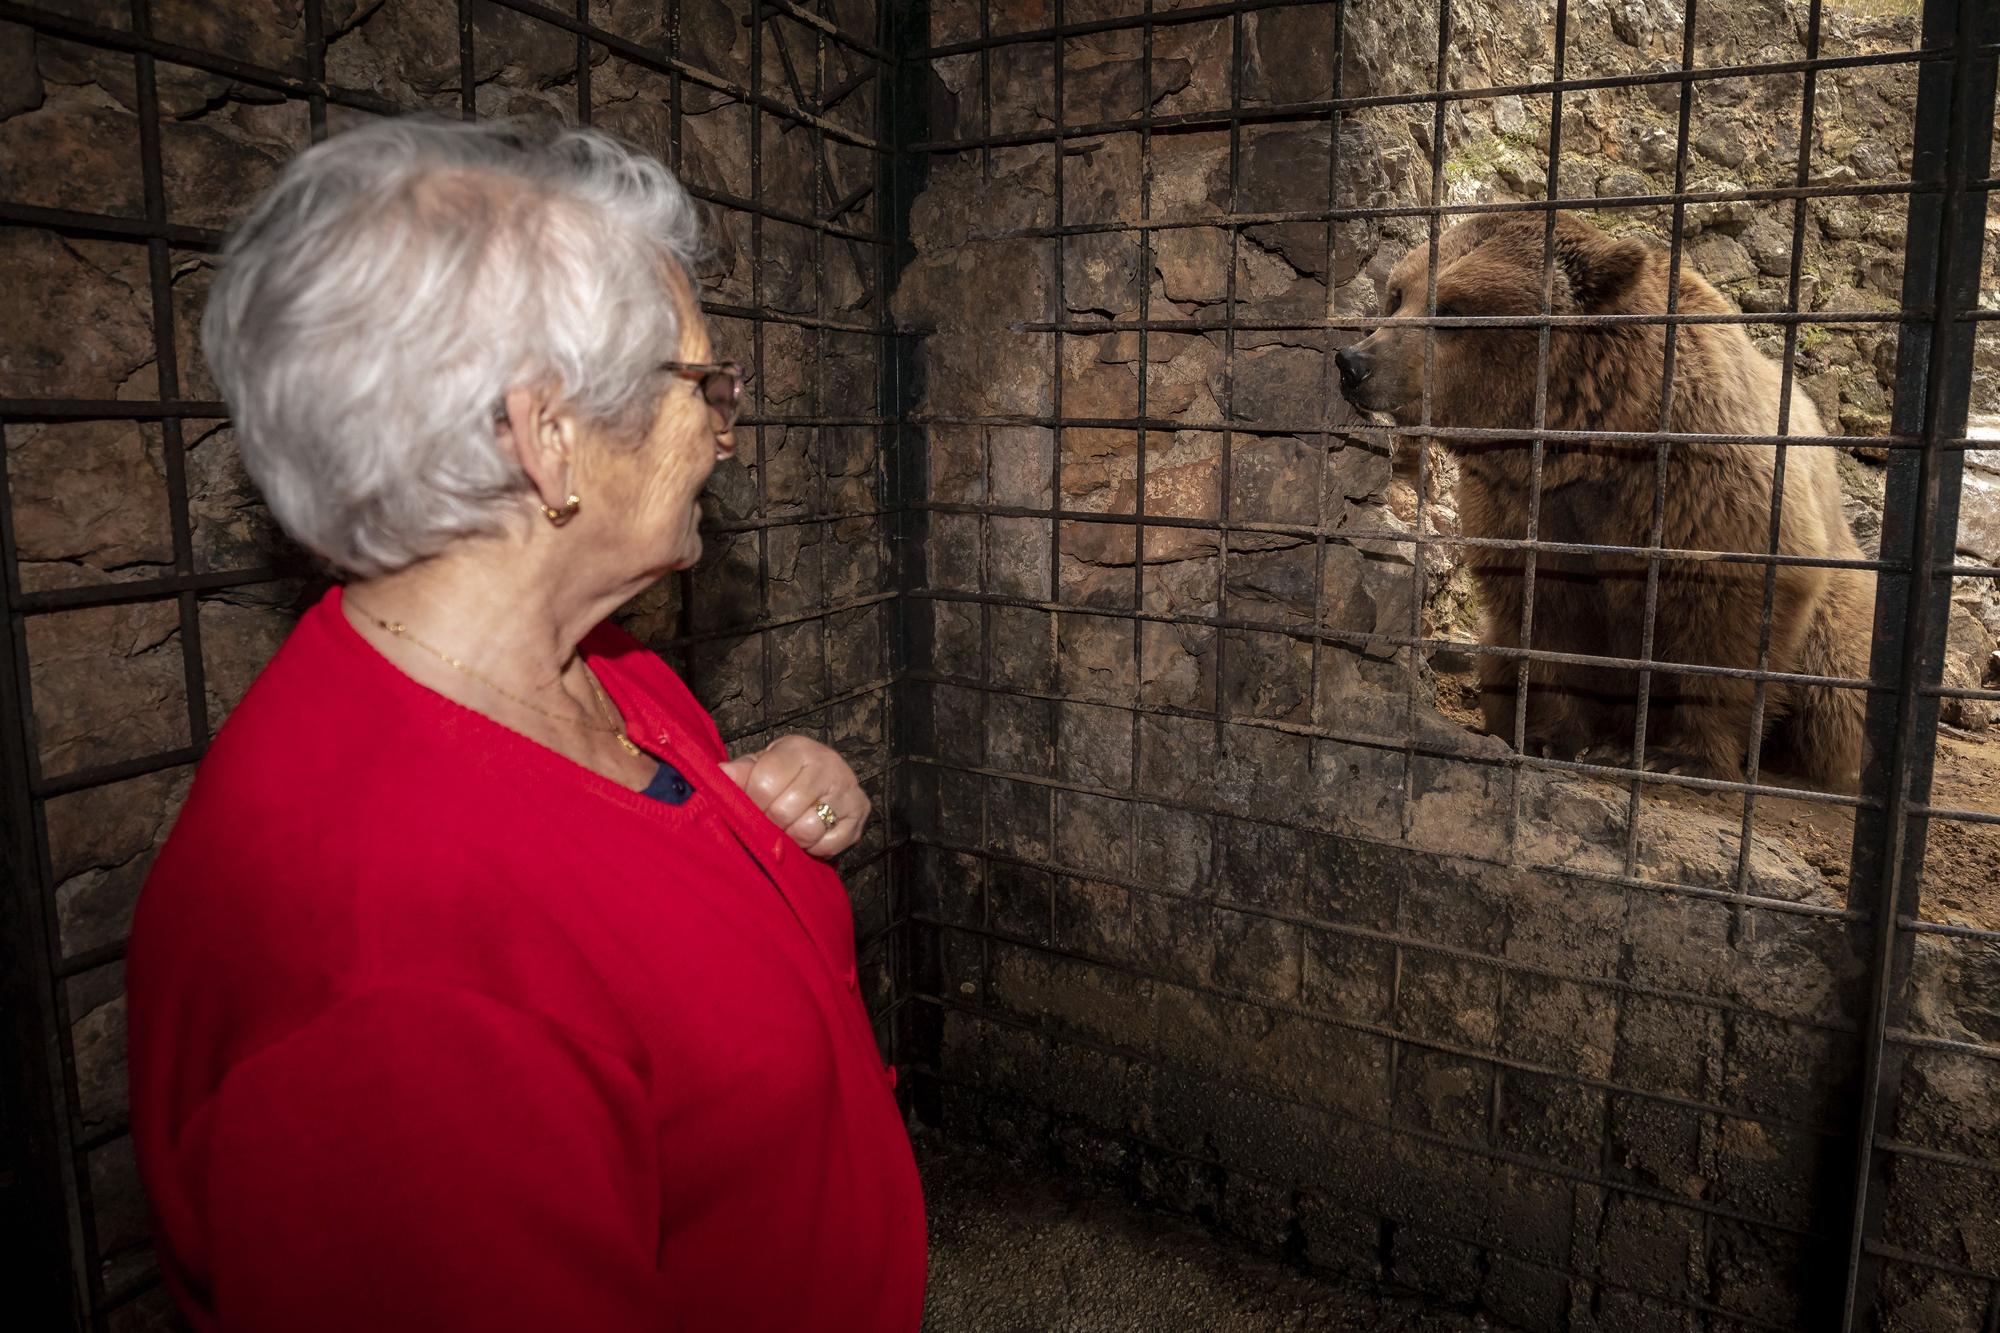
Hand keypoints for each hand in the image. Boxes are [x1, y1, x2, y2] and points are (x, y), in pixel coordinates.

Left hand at [717, 735, 870, 858]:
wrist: (827, 774)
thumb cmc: (786, 772)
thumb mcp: (762, 765)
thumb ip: (741, 772)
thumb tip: (721, 774)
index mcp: (798, 749)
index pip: (765, 784)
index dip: (752, 803)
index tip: (751, 807)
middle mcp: (827, 765)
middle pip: (784, 811)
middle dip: (771, 824)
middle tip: (769, 824)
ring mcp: (847, 789)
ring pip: (808, 830)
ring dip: (792, 838)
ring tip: (788, 830)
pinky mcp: (860, 812)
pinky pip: (830, 844)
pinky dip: (815, 848)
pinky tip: (810, 837)